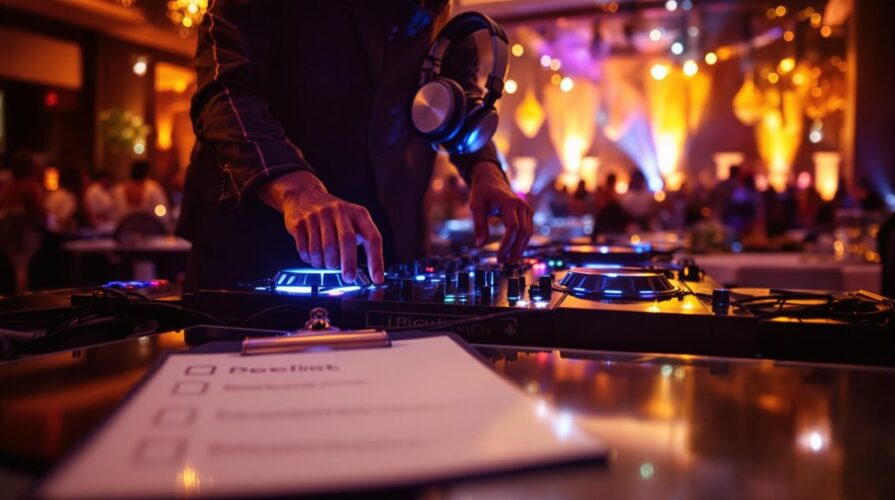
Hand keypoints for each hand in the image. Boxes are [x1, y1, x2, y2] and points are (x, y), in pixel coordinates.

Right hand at [260, 170, 384, 283]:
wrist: (304, 195)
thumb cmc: (334, 216)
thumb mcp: (352, 221)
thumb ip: (360, 240)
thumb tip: (368, 272)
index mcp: (358, 213)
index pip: (372, 237)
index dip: (376, 260)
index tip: (377, 278)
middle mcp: (339, 211)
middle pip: (347, 240)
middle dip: (348, 264)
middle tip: (348, 278)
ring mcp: (318, 215)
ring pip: (324, 248)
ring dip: (326, 263)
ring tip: (327, 262)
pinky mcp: (300, 222)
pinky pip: (306, 249)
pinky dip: (310, 259)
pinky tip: (313, 257)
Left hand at [468, 162, 533, 262]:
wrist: (491, 181)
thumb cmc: (482, 193)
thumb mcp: (476, 207)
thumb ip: (479, 226)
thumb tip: (480, 245)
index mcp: (509, 203)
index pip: (513, 227)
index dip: (507, 244)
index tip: (499, 257)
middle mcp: (522, 206)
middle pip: (523, 232)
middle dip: (514, 250)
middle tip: (503, 262)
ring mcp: (527, 209)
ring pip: (528, 234)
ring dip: (519, 249)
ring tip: (508, 260)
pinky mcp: (528, 214)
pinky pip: (528, 231)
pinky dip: (522, 243)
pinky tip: (513, 253)